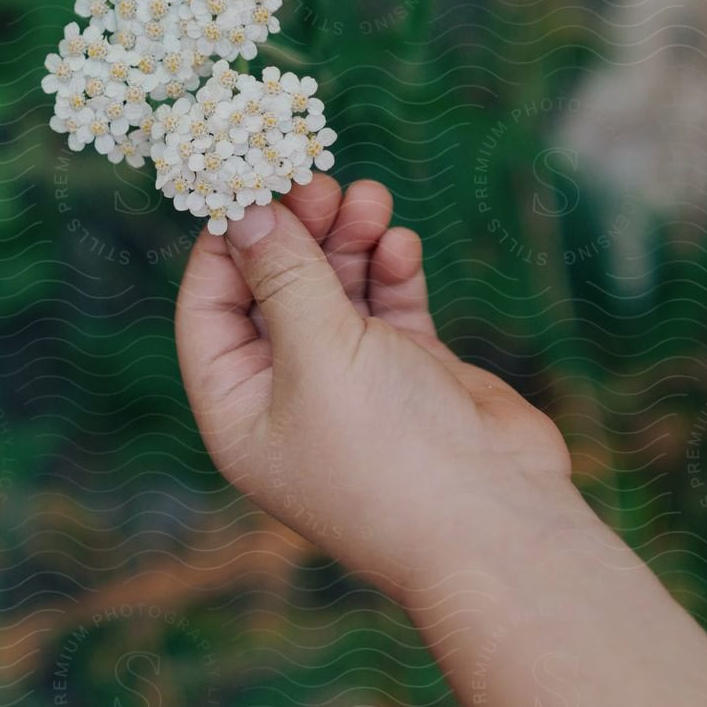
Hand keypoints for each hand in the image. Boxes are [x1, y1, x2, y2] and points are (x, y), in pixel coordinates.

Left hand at [175, 175, 571, 604]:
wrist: (498, 524)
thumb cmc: (390, 452)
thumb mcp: (319, 352)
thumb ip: (283, 276)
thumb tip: (247, 213)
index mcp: (240, 408)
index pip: (208, 309)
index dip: (226, 245)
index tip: (251, 183)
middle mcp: (289, 395)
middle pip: (273, 289)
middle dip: (298, 231)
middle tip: (322, 181)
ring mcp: (353, 384)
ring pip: (335, 289)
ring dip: (349, 240)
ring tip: (372, 198)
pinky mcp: (412, 373)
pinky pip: (388, 304)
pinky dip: (391, 270)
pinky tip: (401, 245)